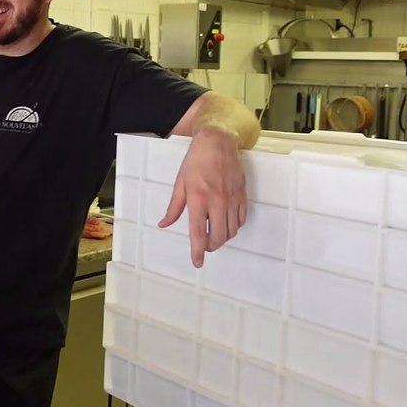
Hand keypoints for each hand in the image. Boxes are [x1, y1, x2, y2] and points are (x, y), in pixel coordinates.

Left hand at [159, 128, 247, 267]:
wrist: (217, 143)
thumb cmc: (195, 162)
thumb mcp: (180, 183)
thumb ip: (174, 207)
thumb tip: (164, 224)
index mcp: (198, 199)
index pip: (199, 232)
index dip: (197, 251)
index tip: (197, 262)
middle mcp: (217, 202)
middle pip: (219, 237)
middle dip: (211, 246)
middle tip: (204, 245)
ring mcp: (232, 199)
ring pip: (232, 231)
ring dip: (223, 237)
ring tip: (214, 233)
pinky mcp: (242, 196)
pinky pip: (241, 220)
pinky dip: (233, 226)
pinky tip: (225, 222)